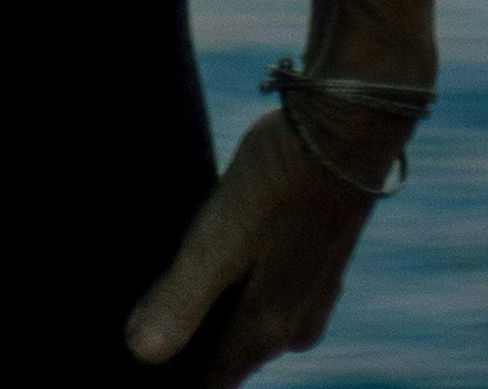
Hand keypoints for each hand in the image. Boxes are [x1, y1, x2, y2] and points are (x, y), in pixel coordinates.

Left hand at [124, 107, 382, 376]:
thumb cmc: (281, 178)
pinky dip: (238, 276)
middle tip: (147, 299)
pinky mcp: (316, 256)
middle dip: (194, 334)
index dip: (177, 369)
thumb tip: (140, 353)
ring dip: (216, 302)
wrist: (347, 124)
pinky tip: (215, 243)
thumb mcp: (220, 236)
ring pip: (249, 313)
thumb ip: (182, 298)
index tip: (145, 352)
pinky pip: (266, 284)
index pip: (213, 377)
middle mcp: (296, 324)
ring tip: (173, 267)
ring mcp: (312, 291)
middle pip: (230, 348)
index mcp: (271, 330)